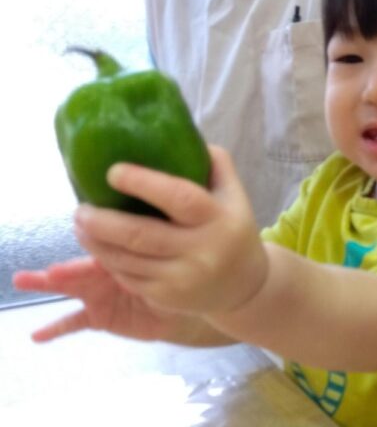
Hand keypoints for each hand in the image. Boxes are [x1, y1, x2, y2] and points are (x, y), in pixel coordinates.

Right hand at [13, 257, 190, 342]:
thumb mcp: (164, 266)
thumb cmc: (174, 277)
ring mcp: (97, 294)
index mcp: (118, 256)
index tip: (67, 255)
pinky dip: (56, 329)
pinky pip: (74, 323)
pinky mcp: (97, 317)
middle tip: (36, 274)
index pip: (99, 253)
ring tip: (22, 280)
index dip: (84, 254)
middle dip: (58, 271)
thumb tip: (152, 234)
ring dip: (46, 285)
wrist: (180, 307)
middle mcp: (103, 272)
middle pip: (78, 270)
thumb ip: (151, 257)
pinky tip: (38, 335)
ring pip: (69, 289)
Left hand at [68, 145, 267, 313]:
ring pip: (127, 260)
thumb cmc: (232, 228)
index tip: (113, 172)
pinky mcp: (168, 297)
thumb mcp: (234, 194)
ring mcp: (183, 277)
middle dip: (102, 221)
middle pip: (141, 235)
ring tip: (81, 225)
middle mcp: (201, 250)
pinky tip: (100, 249)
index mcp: (218, 218)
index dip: (143, 183)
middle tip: (79, 208)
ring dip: (96, 243)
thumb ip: (214, 162)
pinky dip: (109, 262)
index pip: (178, 197)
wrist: (245, 285)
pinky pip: (128, 278)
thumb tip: (178, 129)